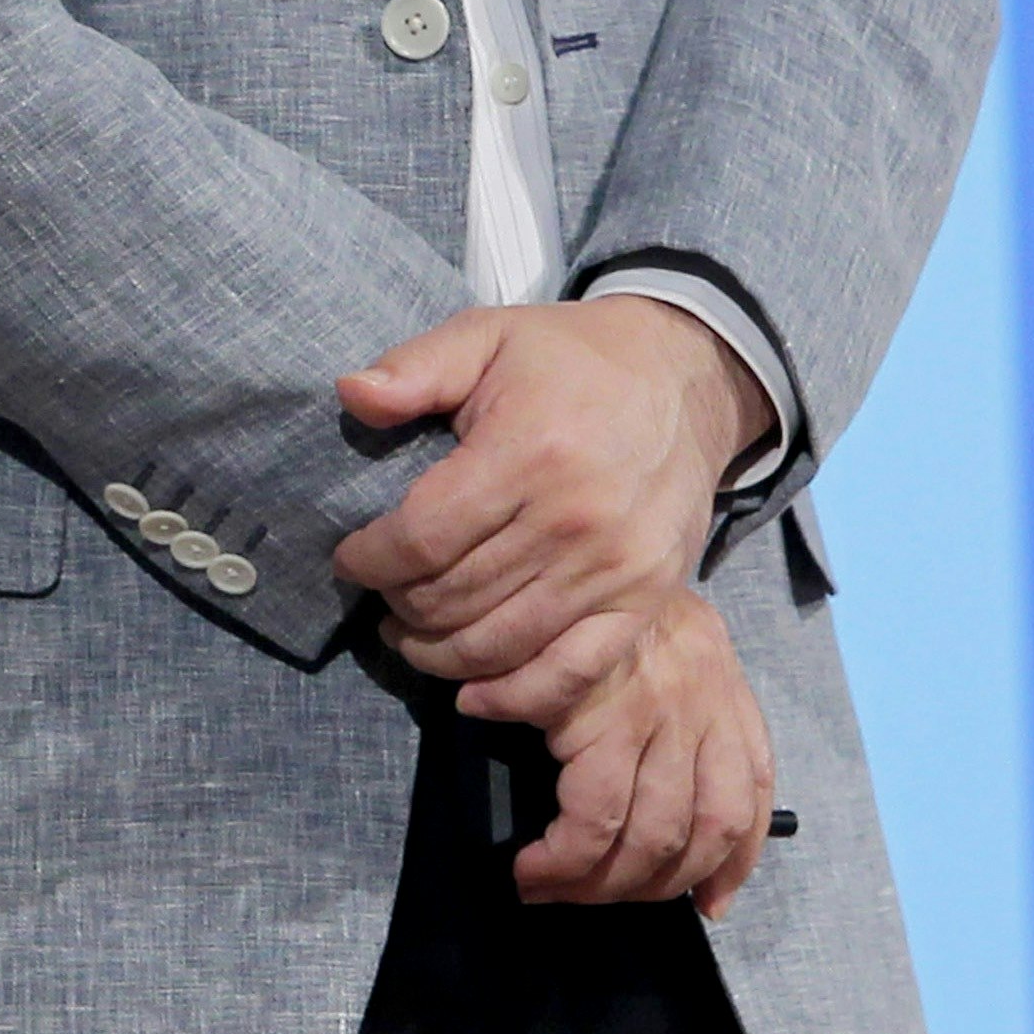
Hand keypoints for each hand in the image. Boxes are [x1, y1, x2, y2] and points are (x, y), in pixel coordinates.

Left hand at [329, 299, 778, 911]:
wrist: (683, 378)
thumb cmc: (571, 358)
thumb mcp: (488, 335)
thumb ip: (416, 368)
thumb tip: (351, 394)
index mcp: (529, 451)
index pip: (423, 536)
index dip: (371, 560)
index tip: (350, 560)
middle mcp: (574, 519)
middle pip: (455, 597)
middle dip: (400, 606)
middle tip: (382, 598)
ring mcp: (615, 568)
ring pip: (501, 643)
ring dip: (439, 655)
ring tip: (410, 638)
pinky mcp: (645, 600)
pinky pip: (573, 673)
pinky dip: (516, 698)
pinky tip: (472, 696)